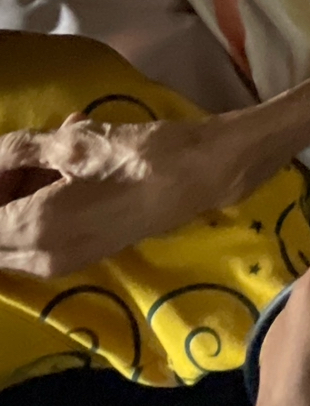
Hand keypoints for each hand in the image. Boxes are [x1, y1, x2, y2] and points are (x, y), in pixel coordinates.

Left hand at [0, 112, 250, 277]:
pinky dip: (32, 210)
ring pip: (10, 242)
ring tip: (37, 156)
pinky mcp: (80, 256)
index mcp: (35, 230)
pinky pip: (34, 241)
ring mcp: (62, 263)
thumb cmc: (135, 156)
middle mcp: (41, 259)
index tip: (4, 161)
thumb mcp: (72, 142)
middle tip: (14, 159)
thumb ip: (18, 151)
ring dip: (13, 202)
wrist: (195, 176)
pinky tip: (57, 169)